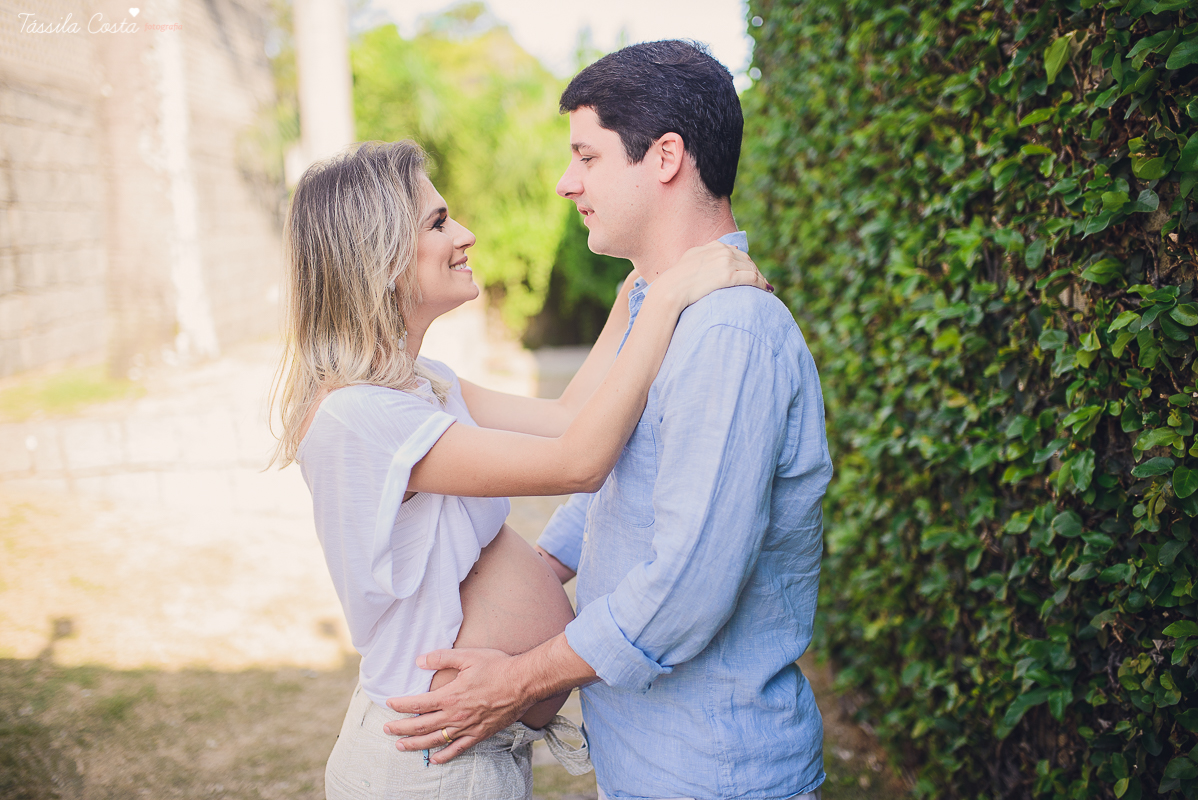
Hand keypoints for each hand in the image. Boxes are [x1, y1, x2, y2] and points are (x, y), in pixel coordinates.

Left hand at [384, 648, 533, 762]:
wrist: (523, 682)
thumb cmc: (497, 666)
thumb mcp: (468, 656)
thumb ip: (442, 658)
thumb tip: (419, 660)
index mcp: (450, 696)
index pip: (418, 704)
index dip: (401, 705)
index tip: (389, 704)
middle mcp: (455, 715)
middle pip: (422, 726)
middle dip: (401, 728)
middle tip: (387, 730)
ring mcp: (467, 727)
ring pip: (435, 740)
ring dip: (416, 744)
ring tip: (401, 746)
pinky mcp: (479, 734)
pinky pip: (458, 749)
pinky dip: (444, 756)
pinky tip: (434, 759)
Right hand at [657, 241, 770, 309]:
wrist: (671, 289)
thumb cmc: (677, 279)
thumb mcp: (690, 258)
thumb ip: (706, 252)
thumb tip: (721, 247)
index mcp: (714, 246)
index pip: (737, 252)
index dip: (745, 263)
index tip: (750, 272)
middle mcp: (722, 251)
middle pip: (746, 260)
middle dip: (755, 271)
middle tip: (762, 282)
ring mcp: (726, 262)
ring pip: (751, 268)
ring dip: (760, 278)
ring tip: (765, 287)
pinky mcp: (728, 276)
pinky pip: (752, 278)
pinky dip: (761, 283)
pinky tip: (766, 290)